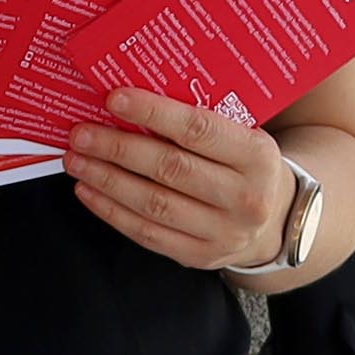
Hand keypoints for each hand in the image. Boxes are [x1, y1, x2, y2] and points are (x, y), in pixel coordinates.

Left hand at [73, 88, 295, 271]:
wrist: (276, 220)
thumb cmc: (246, 165)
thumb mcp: (243, 135)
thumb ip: (201, 120)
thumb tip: (132, 99)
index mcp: (258, 156)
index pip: (198, 129)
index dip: (153, 112)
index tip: (115, 98)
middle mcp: (245, 198)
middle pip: (169, 168)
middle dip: (118, 148)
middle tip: (82, 133)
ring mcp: (223, 233)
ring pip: (153, 203)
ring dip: (107, 180)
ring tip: (77, 160)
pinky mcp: (199, 256)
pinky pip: (147, 233)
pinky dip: (111, 211)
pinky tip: (88, 191)